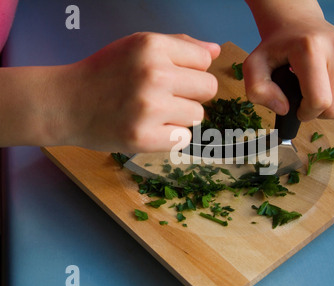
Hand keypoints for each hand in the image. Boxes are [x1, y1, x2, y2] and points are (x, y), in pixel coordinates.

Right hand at [59, 32, 219, 151]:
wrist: (66, 103)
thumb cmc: (105, 73)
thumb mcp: (137, 46)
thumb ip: (179, 45)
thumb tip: (215, 51)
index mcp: (152, 46)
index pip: (205, 61)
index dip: (191, 71)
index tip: (173, 77)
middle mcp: (153, 74)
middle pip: (209, 88)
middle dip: (192, 94)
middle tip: (166, 97)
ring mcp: (149, 108)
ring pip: (198, 115)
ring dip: (180, 117)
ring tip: (153, 113)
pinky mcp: (144, 138)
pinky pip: (184, 139)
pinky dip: (170, 137)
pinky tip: (150, 129)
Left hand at [244, 0, 333, 121]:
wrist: (298, 24)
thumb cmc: (277, 48)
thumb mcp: (254, 66)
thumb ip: (257, 90)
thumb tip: (285, 109)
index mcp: (311, 49)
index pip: (319, 101)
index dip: (306, 113)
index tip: (297, 107)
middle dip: (320, 113)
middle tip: (308, 98)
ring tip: (320, 90)